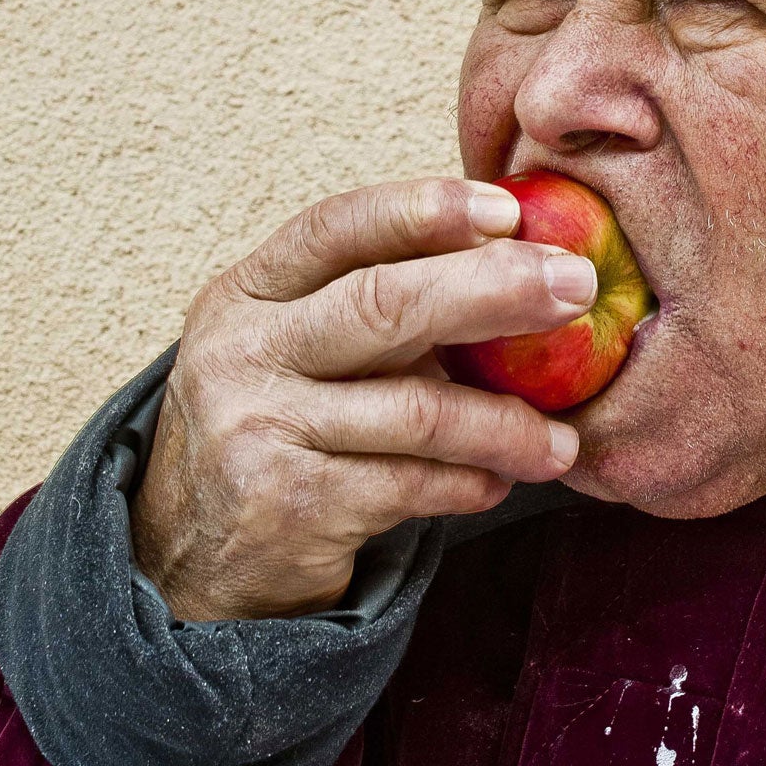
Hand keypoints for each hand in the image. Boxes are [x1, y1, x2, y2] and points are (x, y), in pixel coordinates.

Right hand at [131, 178, 596, 620]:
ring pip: (416, 411)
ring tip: (563, 442)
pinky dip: (471, 483)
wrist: (190, 558)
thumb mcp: (297, 349)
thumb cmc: (278, 427)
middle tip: (574, 287)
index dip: (425, 210)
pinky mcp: (290, 504)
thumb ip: (378, 305)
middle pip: (383, 304)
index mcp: (247, 293)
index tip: (508, 208)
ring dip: (506, 424)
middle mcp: (243, 351)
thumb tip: (521, 260)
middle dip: (493, 289)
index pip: (337, 227)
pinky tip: (500, 481)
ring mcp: (259, 428)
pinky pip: (413, 484)